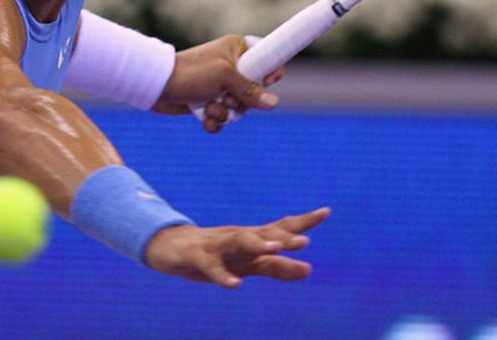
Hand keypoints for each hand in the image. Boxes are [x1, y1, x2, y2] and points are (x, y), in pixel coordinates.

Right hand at [144, 207, 330, 287]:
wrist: (171, 247)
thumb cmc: (216, 255)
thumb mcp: (248, 264)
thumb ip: (277, 267)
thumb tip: (310, 269)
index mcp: (252, 238)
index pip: (281, 227)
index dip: (303, 221)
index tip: (326, 211)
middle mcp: (238, 237)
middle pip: (263, 233)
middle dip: (284, 237)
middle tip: (306, 241)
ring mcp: (217, 245)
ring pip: (239, 241)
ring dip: (256, 244)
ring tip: (275, 249)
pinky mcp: (197, 257)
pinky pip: (211, 267)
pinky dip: (223, 276)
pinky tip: (235, 286)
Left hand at [151, 35, 283, 132]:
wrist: (156, 85)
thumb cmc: (191, 73)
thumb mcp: (225, 77)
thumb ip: (250, 90)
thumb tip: (273, 103)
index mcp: (238, 50)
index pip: (267, 58)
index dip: (270, 73)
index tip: (265, 82)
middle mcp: (232, 68)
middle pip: (255, 92)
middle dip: (240, 102)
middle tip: (227, 98)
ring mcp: (220, 86)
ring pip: (239, 108)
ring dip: (225, 113)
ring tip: (209, 108)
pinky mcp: (209, 102)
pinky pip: (223, 118)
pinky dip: (214, 121)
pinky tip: (203, 118)